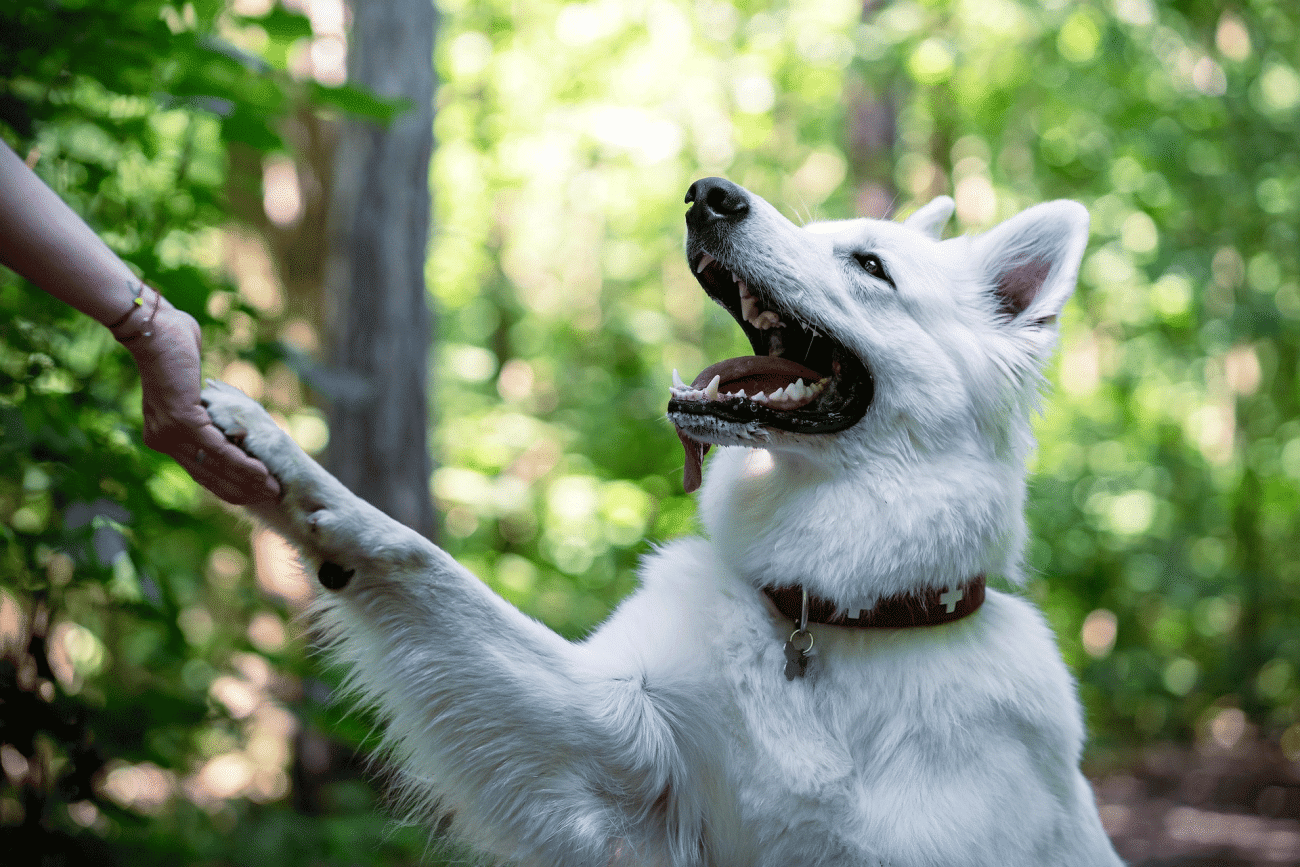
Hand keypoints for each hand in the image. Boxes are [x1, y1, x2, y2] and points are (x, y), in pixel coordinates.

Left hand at [122, 296, 280, 504]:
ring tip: (272, 488)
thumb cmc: (172, 348)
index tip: (253, 494)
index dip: (227, 485)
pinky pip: (217, 449)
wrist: (154, 330)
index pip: (199, 471)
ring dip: (247, 481)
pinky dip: (242, 463)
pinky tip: (262, 471)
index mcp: (161, 436)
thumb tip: (219, 415)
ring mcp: (170, 433)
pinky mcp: (182, 421)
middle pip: (207, 477)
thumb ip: (201, 407)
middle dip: (241, 490)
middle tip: (269, 497)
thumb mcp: (187, 387)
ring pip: (215, 467)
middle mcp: (162, 441)